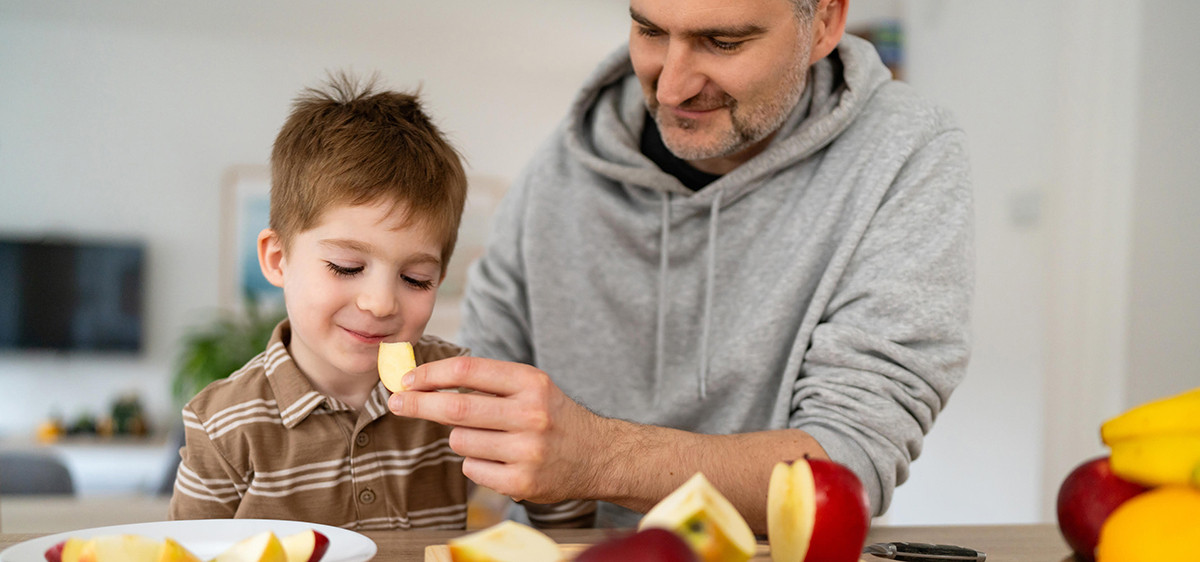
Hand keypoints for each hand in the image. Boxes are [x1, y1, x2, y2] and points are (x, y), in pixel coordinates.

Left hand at [387, 356, 610, 502]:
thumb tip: (425, 381)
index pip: (467, 372)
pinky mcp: (523, 482)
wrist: (598, 455)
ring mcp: (527, 451)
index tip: (407, 380)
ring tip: (488, 438)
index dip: (430, 375)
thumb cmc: (553, 416)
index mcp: (531, 383)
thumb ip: (486, 382)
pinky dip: (475, 463)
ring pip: (460, 442)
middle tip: (395, 402)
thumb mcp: (531, 386)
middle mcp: (531, 415)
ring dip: (460, 439)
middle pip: (456, 409)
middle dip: (418, 404)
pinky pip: (472, 469)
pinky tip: (499, 459)